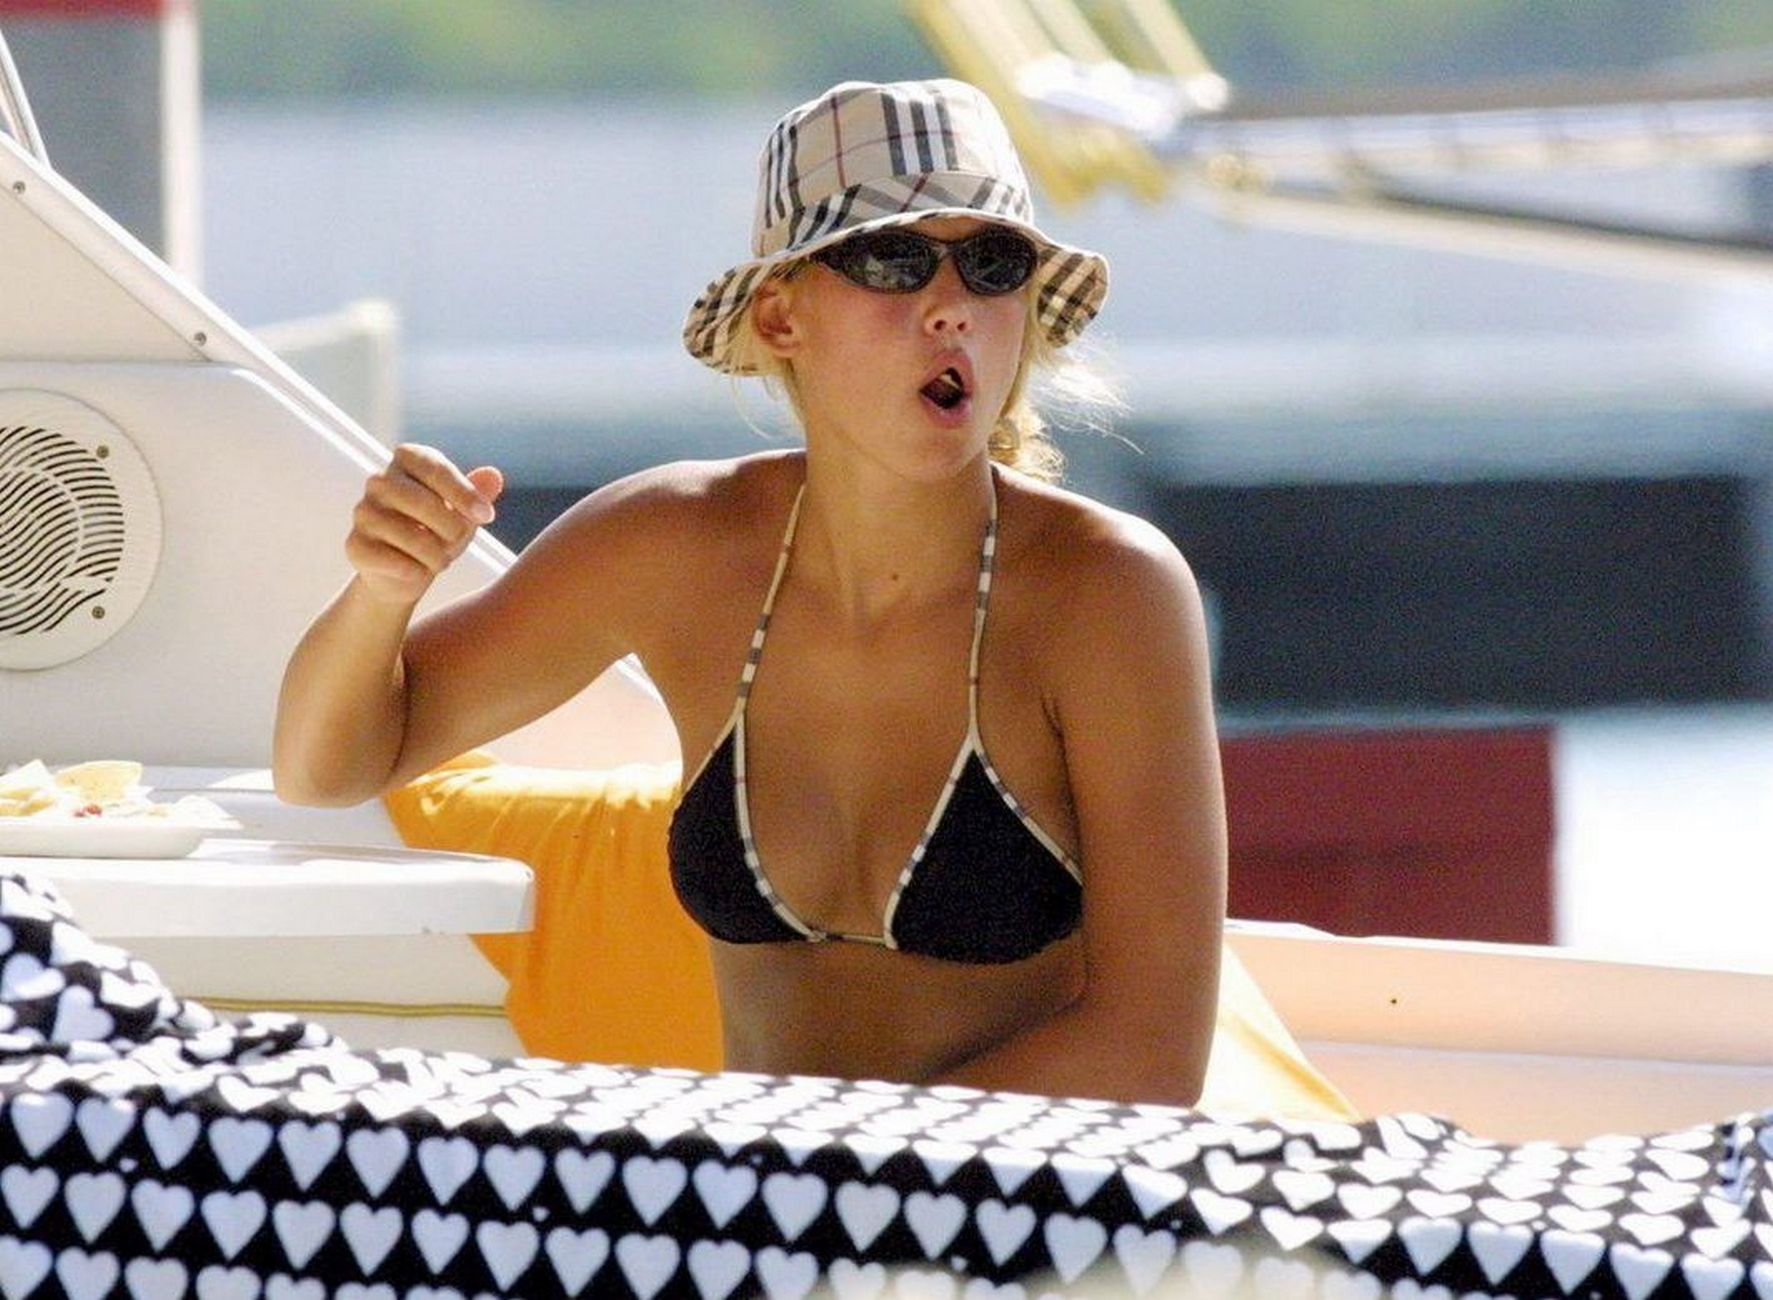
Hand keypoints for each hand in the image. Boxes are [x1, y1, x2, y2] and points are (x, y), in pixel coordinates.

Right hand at [344, 443, 504, 604]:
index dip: (463, 493)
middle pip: (419, 500)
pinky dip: (415, 571)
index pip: (434, 467)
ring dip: (436, 555)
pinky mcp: (355, 545)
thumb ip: (478, 493)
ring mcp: (362, 512)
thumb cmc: (439, 531)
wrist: (407, 572)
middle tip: (457, 541)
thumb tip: (493, 476)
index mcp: (407, 461)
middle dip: (450, 527)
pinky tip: (419, 571)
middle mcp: (379, 481)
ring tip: (440, 560)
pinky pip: (391, 560)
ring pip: (407, 534)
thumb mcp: (464, 512)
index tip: (486, 516)